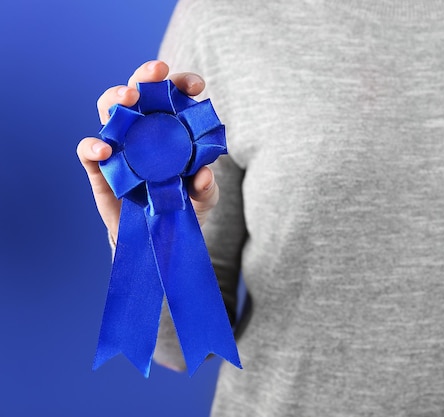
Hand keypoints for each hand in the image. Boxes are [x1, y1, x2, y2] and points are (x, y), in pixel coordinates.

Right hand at [77, 60, 219, 243]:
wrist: (159, 238)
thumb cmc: (183, 207)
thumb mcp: (203, 199)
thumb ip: (206, 188)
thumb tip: (204, 175)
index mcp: (170, 128)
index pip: (173, 97)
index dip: (182, 85)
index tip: (196, 86)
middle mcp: (142, 131)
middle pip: (138, 93)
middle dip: (146, 77)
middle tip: (158, 71)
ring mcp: (120, 147)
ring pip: (109, 110)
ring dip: (116, 96)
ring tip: (128, 97)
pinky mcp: (100, 169)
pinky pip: (88, 151)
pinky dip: (92, 146)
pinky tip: (105, 150)